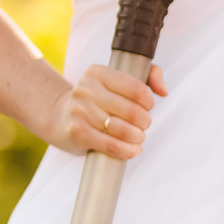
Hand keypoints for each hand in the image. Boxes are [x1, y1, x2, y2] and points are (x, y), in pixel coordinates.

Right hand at [44, 62, 167, 158]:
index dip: (149, 102)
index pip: (137, 88)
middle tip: (143, 125)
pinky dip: (127, 150)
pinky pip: (111, 145)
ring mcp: (80, 112)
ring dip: (138, 137)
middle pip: (133, 111)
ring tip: (138, 137)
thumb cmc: (96, 98)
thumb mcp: (118, 79)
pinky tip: (132, 149)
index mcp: (98, 73)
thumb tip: (163, 90)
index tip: (147, 107)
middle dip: (145, 122)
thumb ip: (149, 75)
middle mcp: (86, 90)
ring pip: (123, 130)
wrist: (59, 115)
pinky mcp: (78, 132)